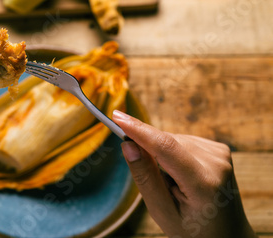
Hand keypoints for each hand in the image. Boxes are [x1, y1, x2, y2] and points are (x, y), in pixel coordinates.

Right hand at [112, 110, 255, 237]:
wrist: (227, 235)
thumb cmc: (192, 230)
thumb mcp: (162, 211)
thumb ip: (145, 177)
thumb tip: (128, 145)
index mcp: (203, 184)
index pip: (165, 147)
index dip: (139, 130)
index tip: (117, 117)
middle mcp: (217, 164)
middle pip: (167, 142)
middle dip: (150, 151)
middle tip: (156, 182)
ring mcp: (221, 154)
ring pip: (173, 139)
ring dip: (163, 155)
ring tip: (174, 185)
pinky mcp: (220, 149)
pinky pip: (183, 141)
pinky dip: (175, 154)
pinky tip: (182, 175)